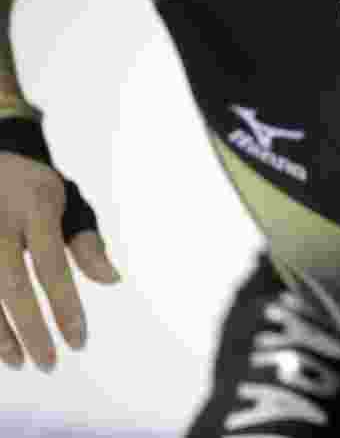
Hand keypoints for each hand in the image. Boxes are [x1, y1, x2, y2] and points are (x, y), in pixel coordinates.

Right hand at [0, 152, 120, 371]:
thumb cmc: (35, 191)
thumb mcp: (70, 203)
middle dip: (31, 329)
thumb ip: (88, 242)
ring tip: (19, 361)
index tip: (79, 341)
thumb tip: (112, 280)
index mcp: (35, 207)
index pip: (52, 265)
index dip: (65, 306)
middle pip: (12, 286)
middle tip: (49, 363)